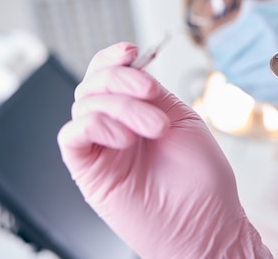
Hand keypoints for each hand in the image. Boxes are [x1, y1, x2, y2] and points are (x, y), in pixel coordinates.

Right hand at [57, 42, 272, 258]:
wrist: (206, 225)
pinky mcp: (88, 171)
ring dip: (122, 107)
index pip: (107, 74)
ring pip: (84, 104)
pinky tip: (124, 138)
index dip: (112, 58)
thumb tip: (132, 68)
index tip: (131, 52)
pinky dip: (96, 125)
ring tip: (154, 129)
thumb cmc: (201, 181)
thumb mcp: (181, 119)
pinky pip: (71, 135)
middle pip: (92, 84)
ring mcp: (100, 148)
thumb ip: (152, 93)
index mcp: (134, 112)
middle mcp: (113, 127)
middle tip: (151, 95)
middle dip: (122, 79)